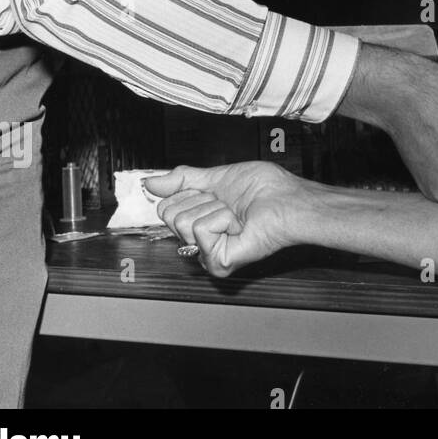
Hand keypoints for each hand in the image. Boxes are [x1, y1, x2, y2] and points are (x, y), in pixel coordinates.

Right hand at [146, 162, 307, 276]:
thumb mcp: (217, 176)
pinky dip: (222, 220)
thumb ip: (182, 179)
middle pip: (169, 215)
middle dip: (201, 200)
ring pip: (183, 222)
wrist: (287, 200)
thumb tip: (150, 182)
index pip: (165, 206)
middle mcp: (201, 239)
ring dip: (215, 209)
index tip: (213, 193)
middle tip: (227, 204)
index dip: (189, 192)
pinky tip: (238, 226)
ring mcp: (208, 253)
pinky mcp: (217, 262)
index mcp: (199, 219)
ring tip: (235, 215)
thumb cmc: (265, 189)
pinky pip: (199, 230)